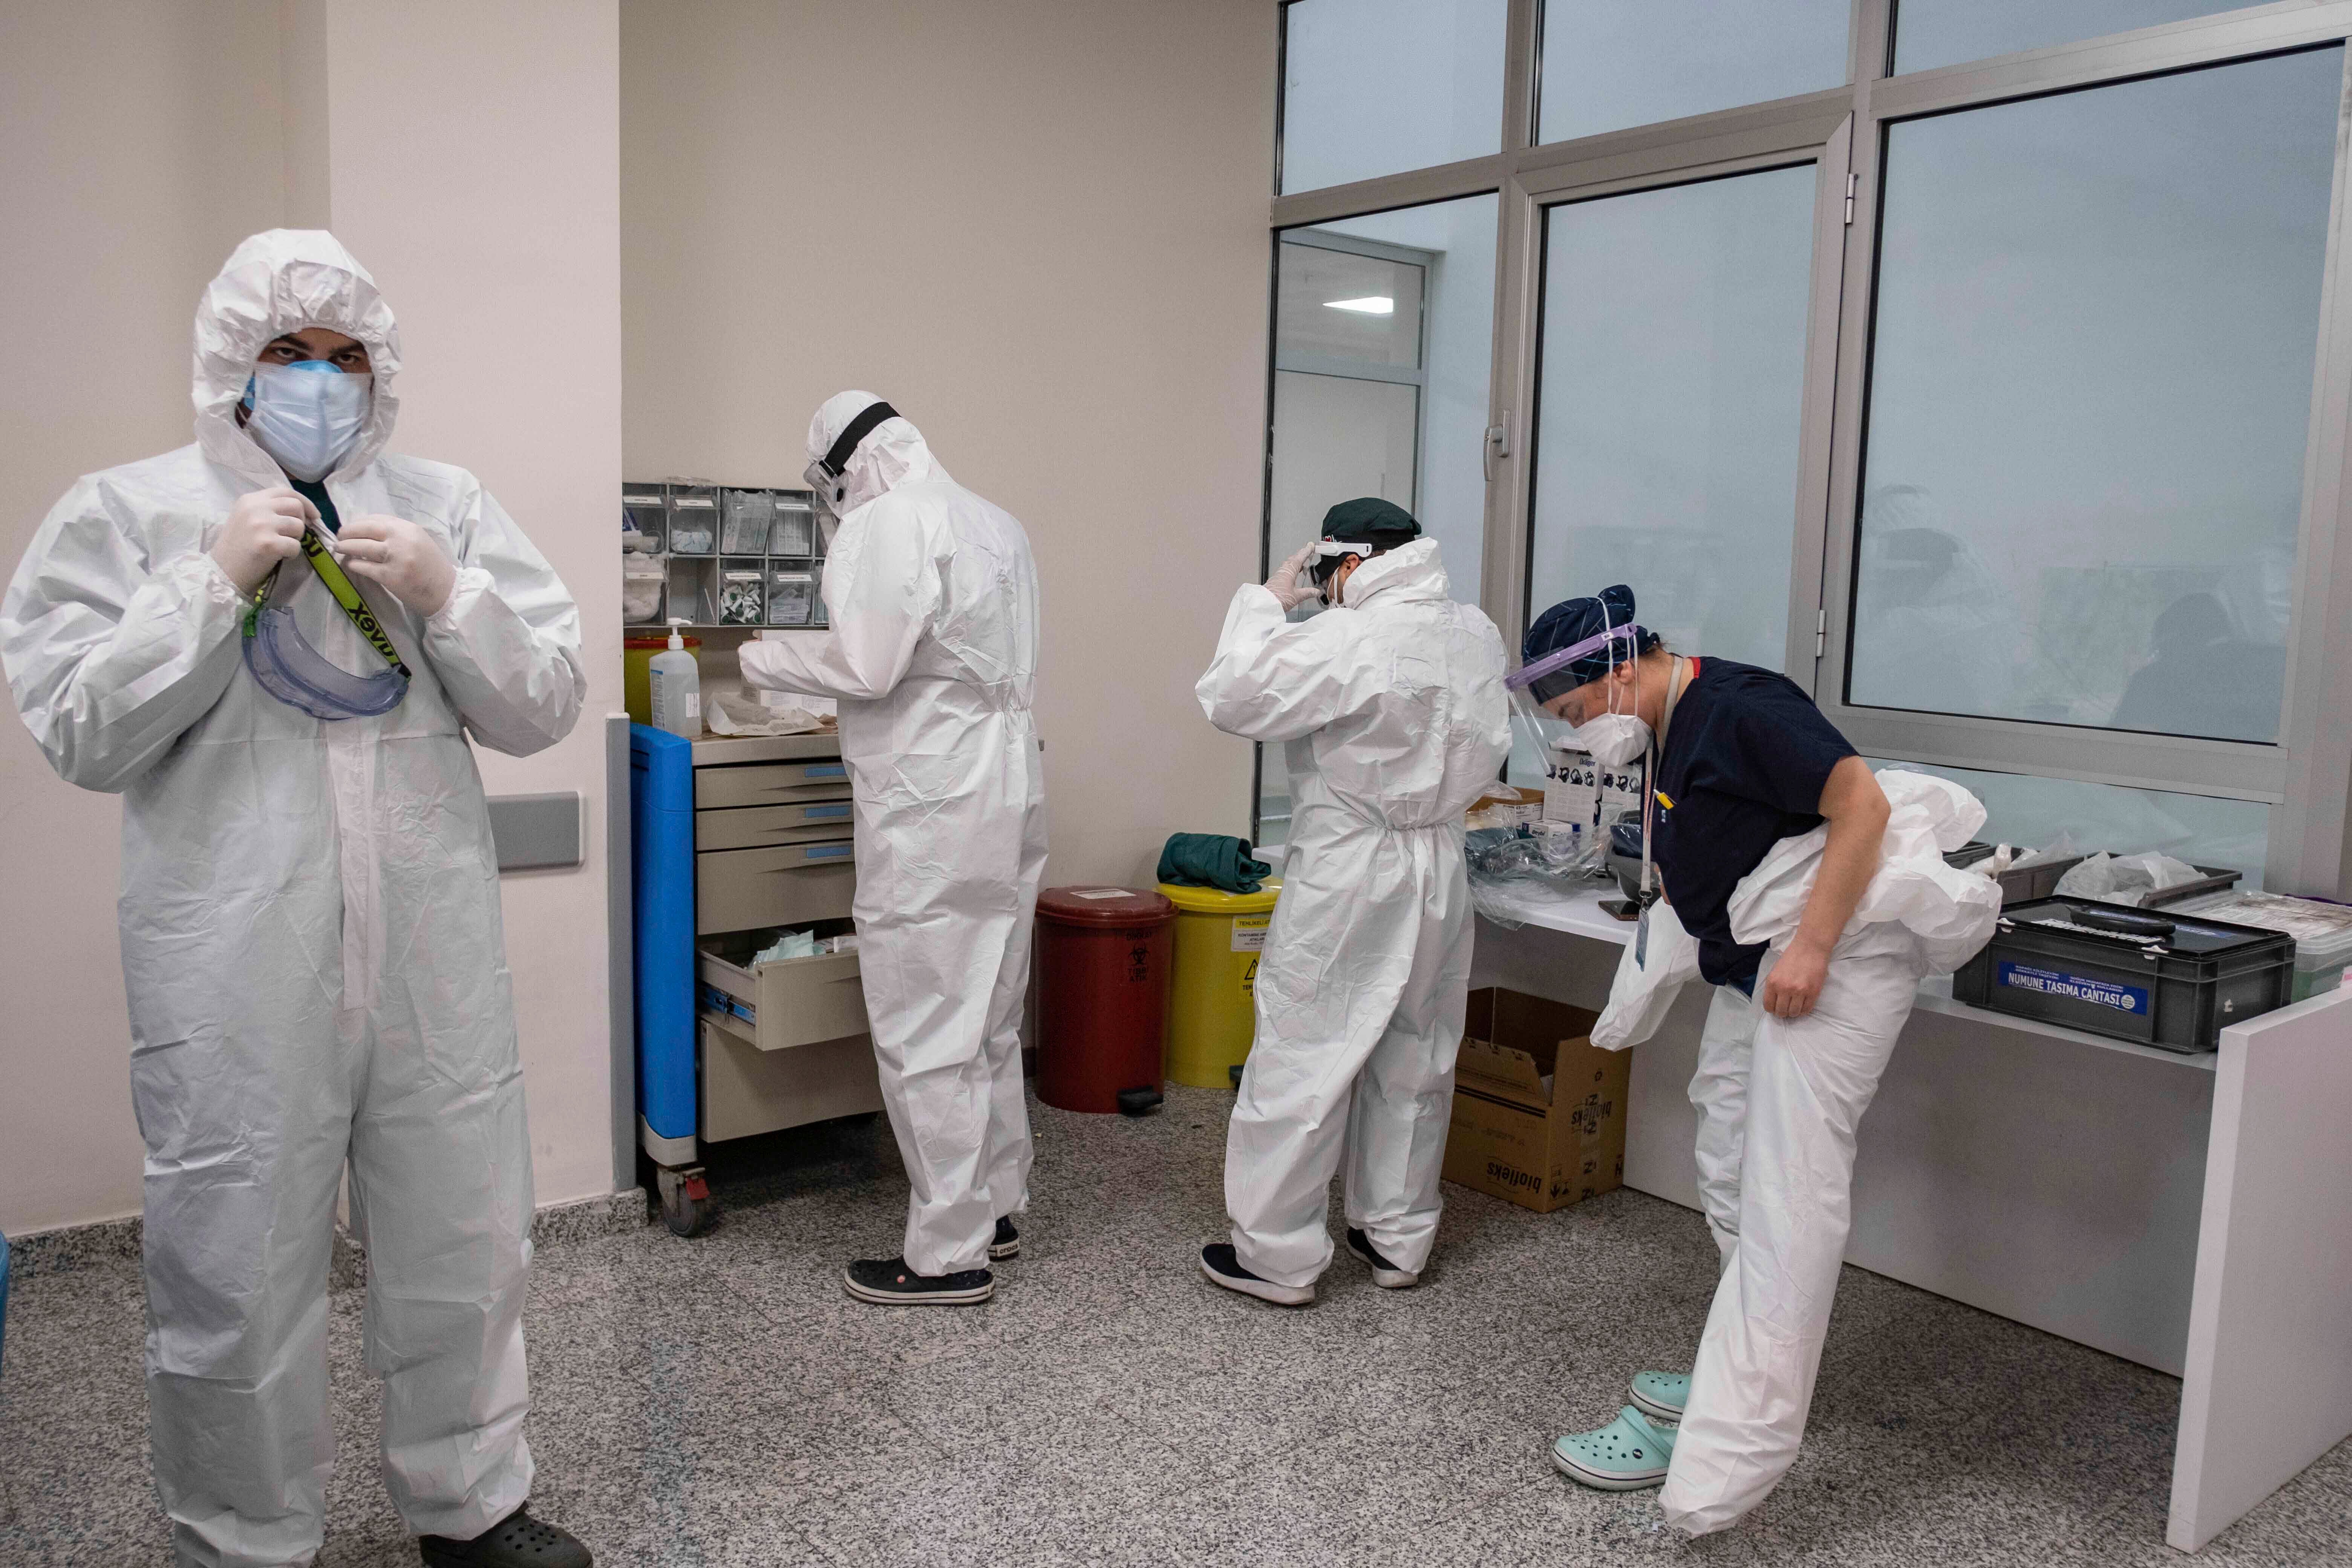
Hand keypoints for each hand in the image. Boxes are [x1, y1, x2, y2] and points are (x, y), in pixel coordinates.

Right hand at [210, 487, 313, 593]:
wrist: (222, 571)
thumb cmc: (238, 547)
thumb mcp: (248, 518)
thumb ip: (269, 509)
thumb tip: (303, 510)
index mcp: (250, 499)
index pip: (286, 491)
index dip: (305, 502)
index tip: (314, 515)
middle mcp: (255, 508)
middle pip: (296, 506)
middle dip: (301, 522)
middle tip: (292, 535)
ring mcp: (261, 525)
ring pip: (298, 526)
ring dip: (295, 539)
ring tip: (280, 546)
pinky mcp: (268, 543)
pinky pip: (296, 546)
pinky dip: (292, 554)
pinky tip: (278, 557)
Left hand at [338, 514, 457, 616]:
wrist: (445, 591)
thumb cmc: (431, 566)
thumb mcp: (418, 541)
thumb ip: (397, 533)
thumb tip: (367, 529)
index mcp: (409, 528)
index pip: (376, 519)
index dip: (358, 522)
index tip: (351, 527)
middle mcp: (402, 540)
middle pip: (365, 530)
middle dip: (347, 532)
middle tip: (339, 537)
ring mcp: (396, 558)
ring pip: (361, 547)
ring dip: (345, 547)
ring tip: (339, 549)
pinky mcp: (390, 577)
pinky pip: (364, 567)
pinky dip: (354, 565)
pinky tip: (351, 565)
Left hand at [1264, 542, 1316, 610]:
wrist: (1264, 604)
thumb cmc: (1277, 599)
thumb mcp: (1297, 596)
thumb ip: (1307, 593)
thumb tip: (1316, 592)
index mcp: (1289, 571)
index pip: (1299, 558)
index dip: (1306, 551)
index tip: (1310, 546)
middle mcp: (1283, 571)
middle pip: (1293, 559)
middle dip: (1301, 554)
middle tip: (1307, 550)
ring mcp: (1278, 575)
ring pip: (1288, 564)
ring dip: (1295, 561)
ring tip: (1301, 562)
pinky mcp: (1275, 581)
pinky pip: (1284, 570)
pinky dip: (1291, 569)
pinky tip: (1292, 574)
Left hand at [1760, 939, 1829, 1020]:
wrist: (1810, 947)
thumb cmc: (1792, 956)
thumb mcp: (1775, 970)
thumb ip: (1773, 986)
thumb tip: (1774, 1002)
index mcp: (1772, 982)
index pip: (1768, 1006)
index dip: (1772, 1009)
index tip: (1775, 1008)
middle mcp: (1784, 988)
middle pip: (1781, 1012)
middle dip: (1782, 1012)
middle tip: (1786, 1008)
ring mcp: (1799, 991)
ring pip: (1794, 1013)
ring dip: (1793, 1012)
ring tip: (1795, 1006)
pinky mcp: (1813, 992)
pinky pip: (1807, 1009)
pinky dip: (1804, 1010)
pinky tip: (1803, 1005)